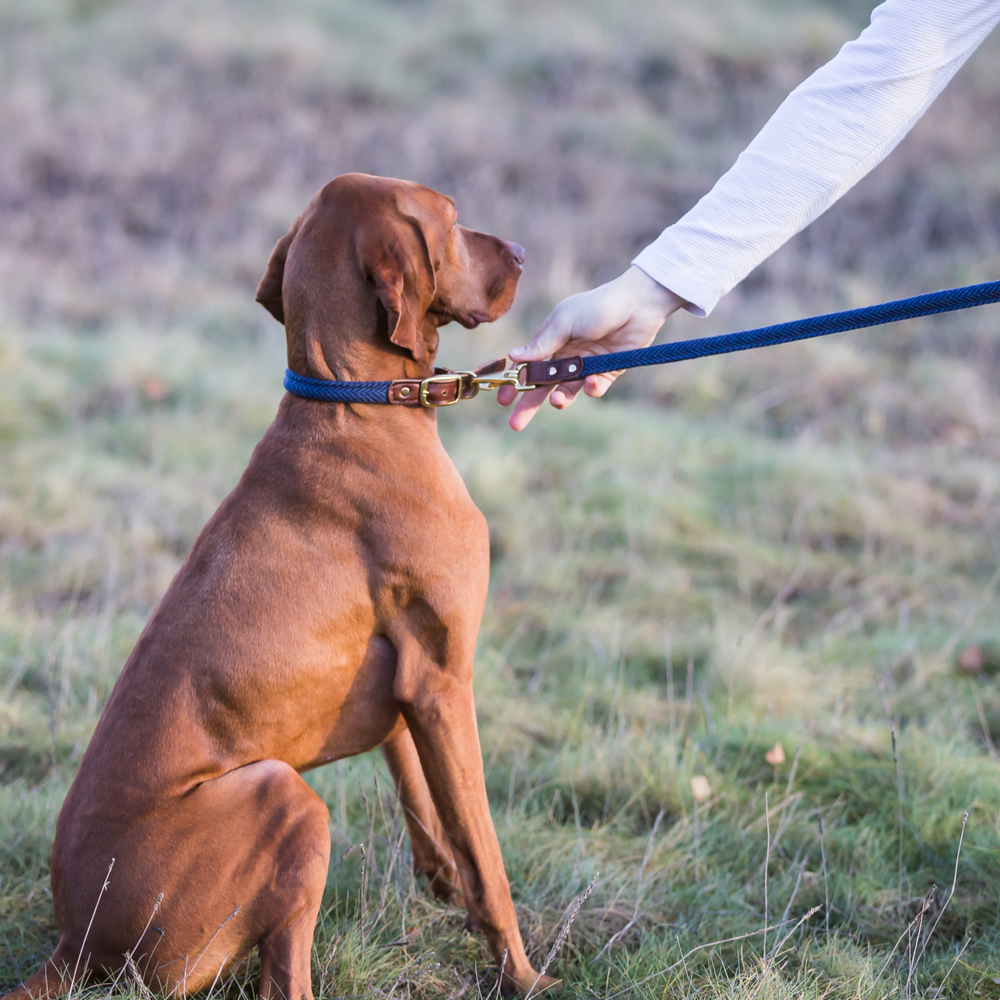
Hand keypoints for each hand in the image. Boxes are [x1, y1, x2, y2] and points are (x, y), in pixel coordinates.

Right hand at [498, 266, 686, 429]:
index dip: (514, 383)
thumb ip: (541, 343)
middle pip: (542, 385)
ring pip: (567, 391)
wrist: (637, 305)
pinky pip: (593, 388)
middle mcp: (566, 356)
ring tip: (557, 403)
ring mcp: (586, 366)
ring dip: (560, 400)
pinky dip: (591, 389)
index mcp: (551, 341)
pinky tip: (592, 382)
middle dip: (528, 404)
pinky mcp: (607, 373)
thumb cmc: (597, 307)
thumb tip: (512, 356)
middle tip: (515, 424)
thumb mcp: (565, 321)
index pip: (527, 366)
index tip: (502, 400)